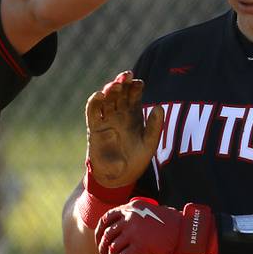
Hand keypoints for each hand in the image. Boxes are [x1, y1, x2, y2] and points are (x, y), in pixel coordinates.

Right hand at [86, 71, 162, 188]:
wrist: (119, 178)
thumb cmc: (136, 161)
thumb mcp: (149, 143)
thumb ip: (154, 126)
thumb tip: (159, 107)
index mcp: (133, 115)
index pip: (133, 95)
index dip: (135, 87)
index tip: (139, 83)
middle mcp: (119, 114)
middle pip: (119, 93)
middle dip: (122, 83)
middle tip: (127, 75)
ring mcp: (106, 119)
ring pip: (106, 99)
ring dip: (110, 89)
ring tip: (116, 84)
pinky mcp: (94, 128)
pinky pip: (92, 111)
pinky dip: (94, 101)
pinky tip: (100, 95)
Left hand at [95, 197, 215, 253]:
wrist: (186, 231)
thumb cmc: (170, 225)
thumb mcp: (149, 213)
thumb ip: (133, 219)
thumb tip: (120, 236)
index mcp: (130, 208)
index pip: (105, 219)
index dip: (99, 232)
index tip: (99, 242)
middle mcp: (129, 219)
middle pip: (107, 236)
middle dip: (102, 249)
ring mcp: (133, 233)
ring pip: (112, 249)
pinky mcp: (140, 247)